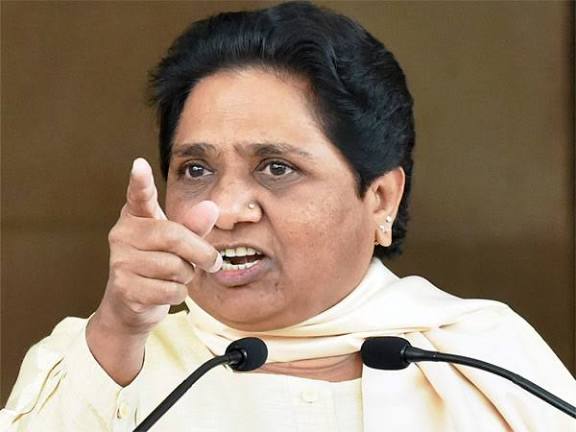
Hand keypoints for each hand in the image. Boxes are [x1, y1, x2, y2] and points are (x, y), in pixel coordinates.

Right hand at [87, 158, 220, 383]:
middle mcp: (122, 234)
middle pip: (174, 236)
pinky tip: (165, 291)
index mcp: (136, 216)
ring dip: (187, 275)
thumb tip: (212, 207)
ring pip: (175, 266)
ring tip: (175, 276)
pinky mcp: (125, 288)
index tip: (139, 165)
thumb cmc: (158, 265)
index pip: (139, 195)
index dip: (140, 181)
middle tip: (214, 262)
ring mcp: (120, 261)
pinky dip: (178, 294)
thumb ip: (194, 226)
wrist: (130, 305)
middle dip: (201, 252)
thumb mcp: (177, 243)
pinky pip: (170, 289)